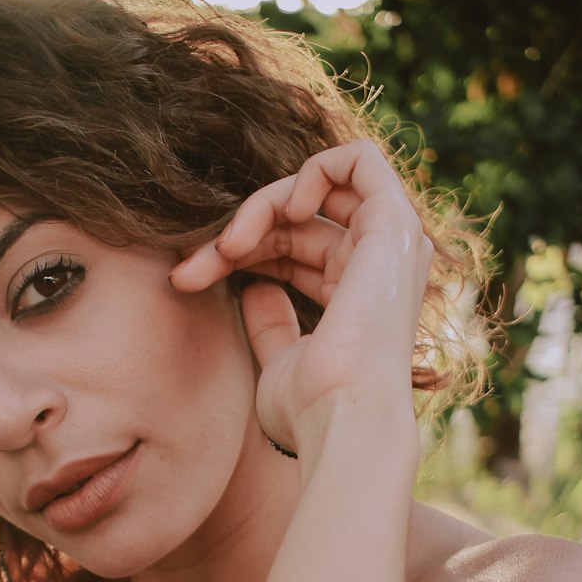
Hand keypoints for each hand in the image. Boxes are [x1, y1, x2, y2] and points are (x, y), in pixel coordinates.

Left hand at [170, 141, 433, 458]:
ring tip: (227, 246)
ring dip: (259, 207)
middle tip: (189, 270)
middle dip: (234, 236)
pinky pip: (358, 159)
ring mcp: (390, 244)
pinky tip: (282, 209)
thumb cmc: (311, 411)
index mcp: (355, 296)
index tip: (187, 279)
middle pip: (294, 221)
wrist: (341, 421)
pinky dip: (313, 170)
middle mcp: (378, 267)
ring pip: (316, 190)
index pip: (290, 249)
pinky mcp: (394, 224)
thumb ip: (270, 324)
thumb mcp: (278, 363)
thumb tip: (252, 288)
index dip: (236, 254)